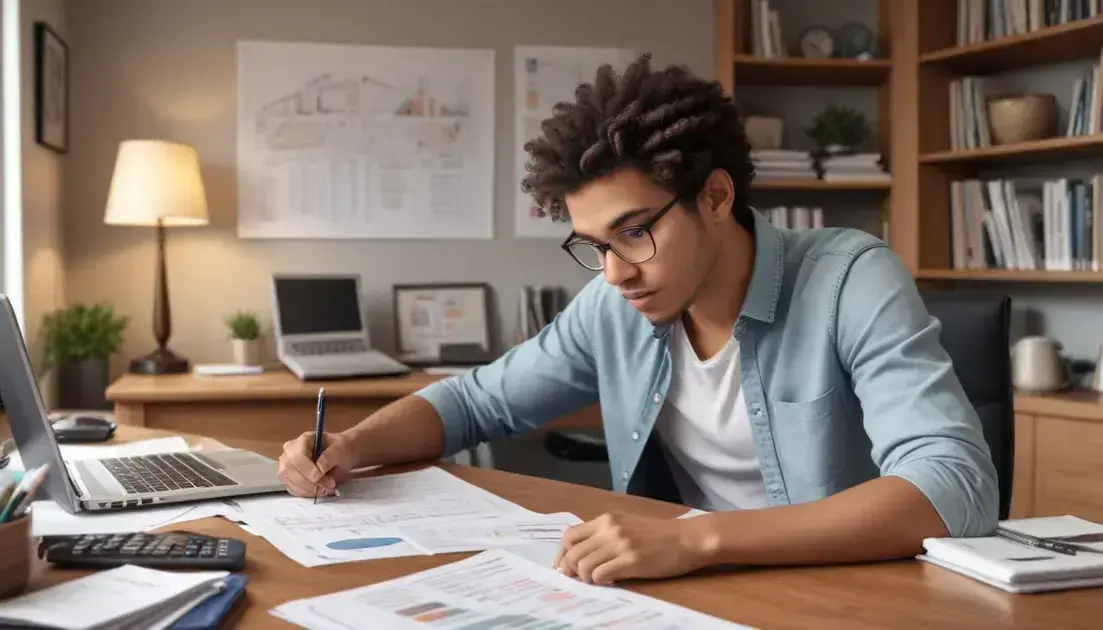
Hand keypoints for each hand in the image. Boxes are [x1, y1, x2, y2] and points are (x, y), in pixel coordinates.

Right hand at [278, 431, 357, 497]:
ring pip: (291, 482)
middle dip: (310, 483)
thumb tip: (320, 468)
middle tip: (329, 487)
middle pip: (291, 471)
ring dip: (309, 490)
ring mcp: (286, 465)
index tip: (323, 478)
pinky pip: (293, 489)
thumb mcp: (340, 449)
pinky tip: (320, 491)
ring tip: (327, 490)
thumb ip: (330, 457)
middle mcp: (290, 452)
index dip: (309, 470)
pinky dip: (307, 493)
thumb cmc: (339, 449)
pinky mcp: (288, 478)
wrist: (340, 455)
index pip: (297, 457)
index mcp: (303, 440)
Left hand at [554, 512, 710, 584]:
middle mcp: (610, 529)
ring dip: (584, 577)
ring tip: (595, 580)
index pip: (570, 535)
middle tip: (576, 579)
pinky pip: (600, 574)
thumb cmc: (660, 534)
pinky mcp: (631, 560)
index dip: (562, 553)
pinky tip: (608, 581)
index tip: (564, 566)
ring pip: (582, 565)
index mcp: (607, 519)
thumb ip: (606, 534)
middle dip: (569, 569)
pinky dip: (599, 581)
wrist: (688, 539)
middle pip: (572, 552)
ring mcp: (620, 544)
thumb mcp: (628, 525)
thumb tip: (583, 553)